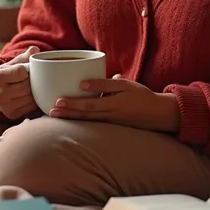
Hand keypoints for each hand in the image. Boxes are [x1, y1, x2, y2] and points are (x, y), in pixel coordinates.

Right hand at [0, 46, 39, 119]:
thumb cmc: (5, 73)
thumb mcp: (12, 63)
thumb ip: (24, 56)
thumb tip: (35, 49)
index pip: (21, 72)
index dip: (27, 70)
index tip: (26, 70)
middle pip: (27, 86)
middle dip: (34, 81)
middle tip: (35, 78)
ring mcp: (5, 106)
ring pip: (30, 98)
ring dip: (36, 92)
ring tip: (35, 86)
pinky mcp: (11, 114)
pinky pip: (30, 108)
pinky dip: (35, 101)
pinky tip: (33, 95)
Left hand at [49, 75, 180, 132]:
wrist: (158, 114)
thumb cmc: (142, 96)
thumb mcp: (126, 85)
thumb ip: (106, 84)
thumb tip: (84, 83)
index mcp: (112, 105)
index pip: (88, 106)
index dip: (72, 104)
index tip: (57, 101)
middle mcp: (109, 116)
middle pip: (83, 115)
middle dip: (67, 113)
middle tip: (50, 111)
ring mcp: (110, 123)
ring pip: (87, 121)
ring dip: (71, 118)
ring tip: (56, 115)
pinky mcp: (112, 126)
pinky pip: (93, 123)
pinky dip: (81, 121)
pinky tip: (73, 119)